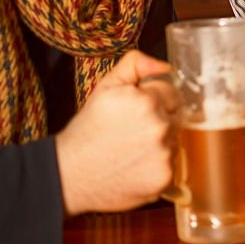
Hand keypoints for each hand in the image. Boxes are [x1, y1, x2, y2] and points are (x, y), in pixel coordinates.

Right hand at [55, 50, 181, 215]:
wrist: (68, 174)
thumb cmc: (87, 130)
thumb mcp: (106, 87)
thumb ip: (136, 65)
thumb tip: (165, 67)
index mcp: (147, 101)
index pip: (171, 92)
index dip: (153, 100)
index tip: (136, 112)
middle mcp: (159, 127)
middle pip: (176, 116)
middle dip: (159, 120)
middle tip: (131, 131)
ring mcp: (164, 155)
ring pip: (174, 140)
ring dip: (160, 143)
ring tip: (131, 149)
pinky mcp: (164, 178)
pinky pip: (171, 164)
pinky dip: (157, 165)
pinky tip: (135, 166)